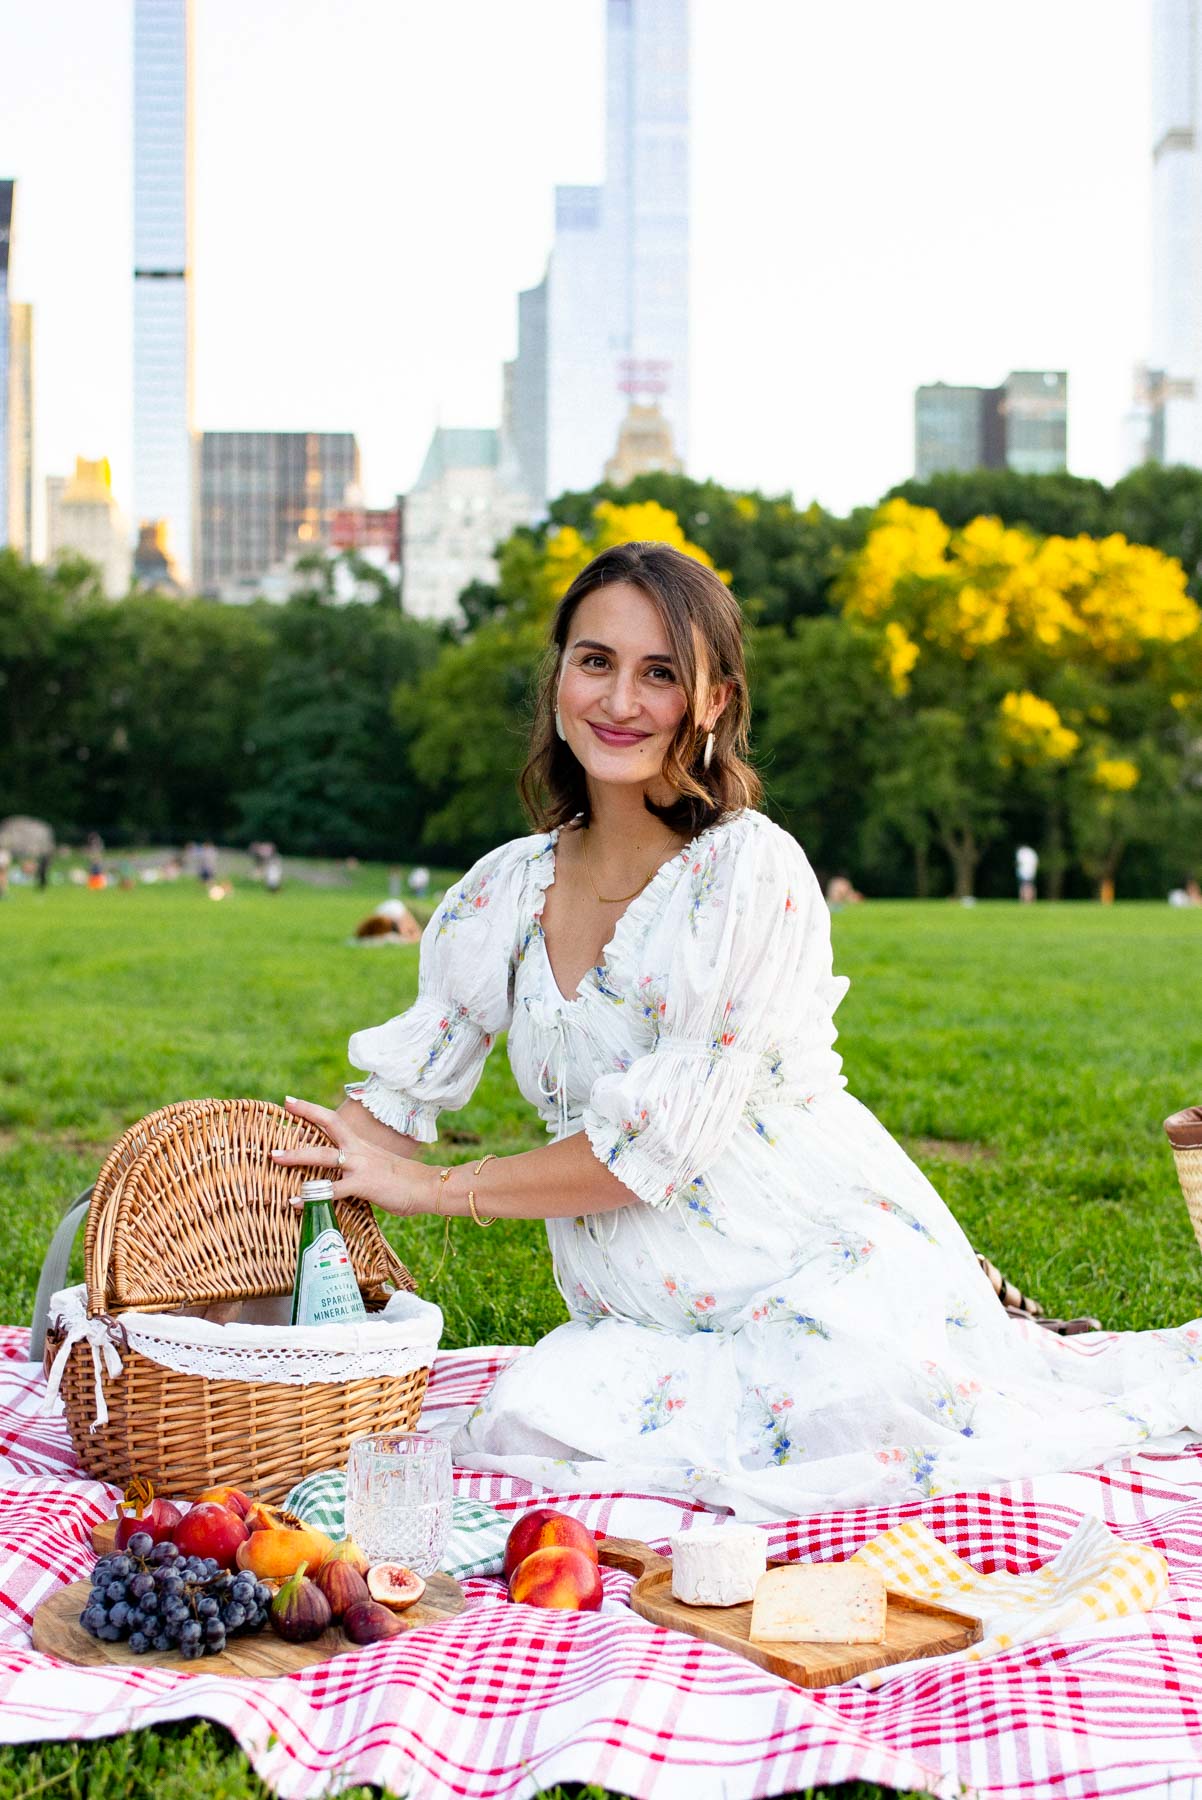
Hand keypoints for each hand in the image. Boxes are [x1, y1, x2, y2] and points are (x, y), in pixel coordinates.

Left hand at [271, 1096, 434, 1216]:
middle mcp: (357, 1150)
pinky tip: (295, 1203)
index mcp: (360, 1144)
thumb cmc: (403, 1180)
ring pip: (322, 1156)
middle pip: (326, 1127)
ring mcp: (359, 1166)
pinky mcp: (362, 1184)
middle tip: (281, 1108)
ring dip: (296, 1156)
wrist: (427, 1187)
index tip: (289, 1102)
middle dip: (302, 1119)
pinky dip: (311, 1197)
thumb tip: (342, 1176)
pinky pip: (331, 1191)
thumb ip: (358, 1166)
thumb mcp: (377, 1166)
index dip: (310, 1110)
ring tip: (274, 1157)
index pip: (332, 1120)